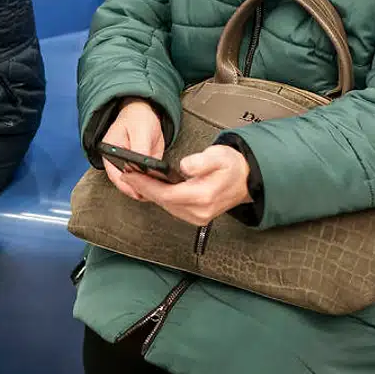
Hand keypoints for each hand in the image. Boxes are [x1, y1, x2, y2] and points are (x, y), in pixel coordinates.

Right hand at [100, 99, 165, 200]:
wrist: (145, 113)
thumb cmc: (138, 118)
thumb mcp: (140, 131)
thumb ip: (140, 149)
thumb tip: (143, 168)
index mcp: (110, 152)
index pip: (115, 175)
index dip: (127, 186)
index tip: (140, 192)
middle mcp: (117, 162)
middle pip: (126, 183)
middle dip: (140, 189)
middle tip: (154, 193)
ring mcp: (129, 166)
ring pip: (137, 184)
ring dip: (147, 188)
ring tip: (160, 190)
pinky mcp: (140, 168)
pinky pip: (146, 179)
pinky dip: (154, 183)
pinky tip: (162, 184)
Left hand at [126, 145, 253, 226]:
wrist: (246, 180)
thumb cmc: (232, 166)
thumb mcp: (219, 156)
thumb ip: (201, 161)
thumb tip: (184, 166)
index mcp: (204, 196)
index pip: (167, 194)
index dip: (147, 184)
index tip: (132, 174)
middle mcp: (200, 211)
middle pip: (163, 202)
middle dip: (143, 188)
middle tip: (128, 175)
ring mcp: (198, 217)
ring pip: (166, 207)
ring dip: (150, 194)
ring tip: (136, 179)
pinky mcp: (196, 217)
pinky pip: (172, 208)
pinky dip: (160, 198)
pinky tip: (152, 188)